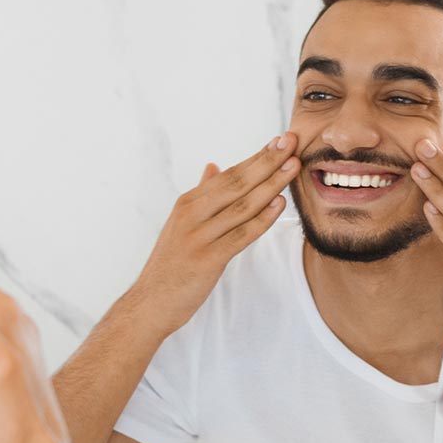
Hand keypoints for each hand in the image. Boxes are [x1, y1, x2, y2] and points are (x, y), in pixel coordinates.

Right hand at [127, 132, 299, 333]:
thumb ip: (202, 195)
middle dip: (267, 161)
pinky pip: (240, 235)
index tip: (281, 140)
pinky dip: (262, 219)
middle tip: (291, 141)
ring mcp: (198, 235)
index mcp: (188, 203)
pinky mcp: (206, 258)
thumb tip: (213, 166)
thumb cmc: (171, 264)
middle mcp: (192, 213)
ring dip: (271, 184)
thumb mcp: (182, 224)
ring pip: (242, 205)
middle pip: (237, 182)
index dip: (257, 156)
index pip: (230, 174)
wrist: (150, 302)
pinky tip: (279, 204)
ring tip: (293, 166)